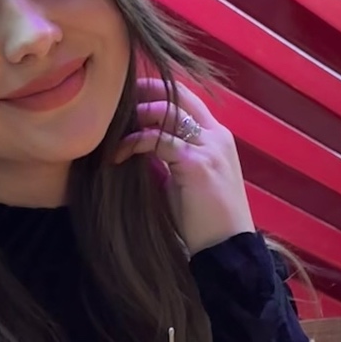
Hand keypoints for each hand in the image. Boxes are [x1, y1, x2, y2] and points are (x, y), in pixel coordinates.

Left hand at [113, 78, 255, 255]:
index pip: (186, 98)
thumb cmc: (204, 221)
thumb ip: (166, 158)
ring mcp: (210, 148)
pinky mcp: (198, 164)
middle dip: (144, 91)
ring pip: (167, 111)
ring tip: (112, 129)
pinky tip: (118, 155)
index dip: (156, 91)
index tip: (127, 98)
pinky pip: (159, 140)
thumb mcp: (183, 181)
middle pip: (178, 94)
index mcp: (217, 138)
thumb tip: (134, 143)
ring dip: (136, 115)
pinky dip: (134, 142)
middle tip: (115, 101)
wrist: (228, 250)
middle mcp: (217, 136)